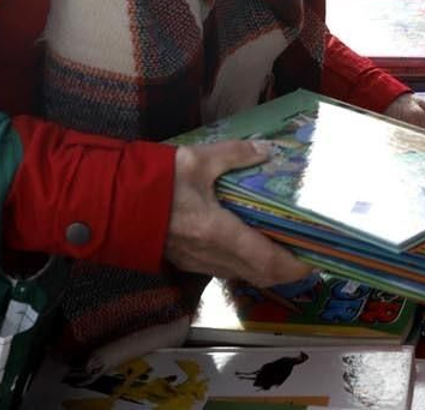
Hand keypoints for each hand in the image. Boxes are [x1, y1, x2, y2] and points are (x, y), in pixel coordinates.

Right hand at [163, 142, 311, 284]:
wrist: (111, 201)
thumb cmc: (155, 182)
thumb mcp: (197, 160)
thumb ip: (235, 154)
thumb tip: (267, 150)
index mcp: (218, 232)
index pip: (267, 261)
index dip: (294, 266)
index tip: (314, 260)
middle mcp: (211, 254)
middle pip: (259, 275)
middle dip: (286, 270)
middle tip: (306, 254)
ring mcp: (197, 261)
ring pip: (242, 274)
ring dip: (265, 268)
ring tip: (284, 248)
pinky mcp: (186, 261)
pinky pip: (225, 269)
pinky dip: (245, 264)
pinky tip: (250, 245)